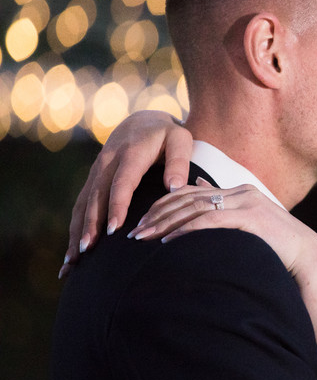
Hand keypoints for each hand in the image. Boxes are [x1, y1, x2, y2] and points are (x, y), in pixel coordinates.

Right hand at [61, 111, 191, 277]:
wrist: (143, 120)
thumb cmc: (168, 134)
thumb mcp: (180, 140)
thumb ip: (179, 162)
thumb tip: (174, 187)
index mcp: (131, 153)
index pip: (122, 182)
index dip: (116, 206)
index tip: (113, 229)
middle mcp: (108, 162)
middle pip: (96, 196)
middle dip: (90, 224)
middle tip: (87, 250)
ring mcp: (97, 170)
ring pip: (84, 202)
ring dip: (77, 230)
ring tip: (74, 259)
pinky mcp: (93, 179)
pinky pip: (82, 204)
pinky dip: (76, 226)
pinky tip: (73, 250)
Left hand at [129, 179, 316, 276]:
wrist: (308, 258)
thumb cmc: (279, 248)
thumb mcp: (250, 226)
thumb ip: (225, 209)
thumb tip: (198, 189)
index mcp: (239, 192)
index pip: (191, 192)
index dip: (164, 205)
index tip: (142, 222)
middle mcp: (241, 192)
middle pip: (188, 198)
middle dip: (157, 215)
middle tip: (134, 231)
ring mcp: (247, 203)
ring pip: (195, 208)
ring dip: (165, 224)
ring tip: (143, 237)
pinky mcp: (250, 218)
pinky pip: (210, 221)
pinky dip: (186, 230)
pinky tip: (168, 241)